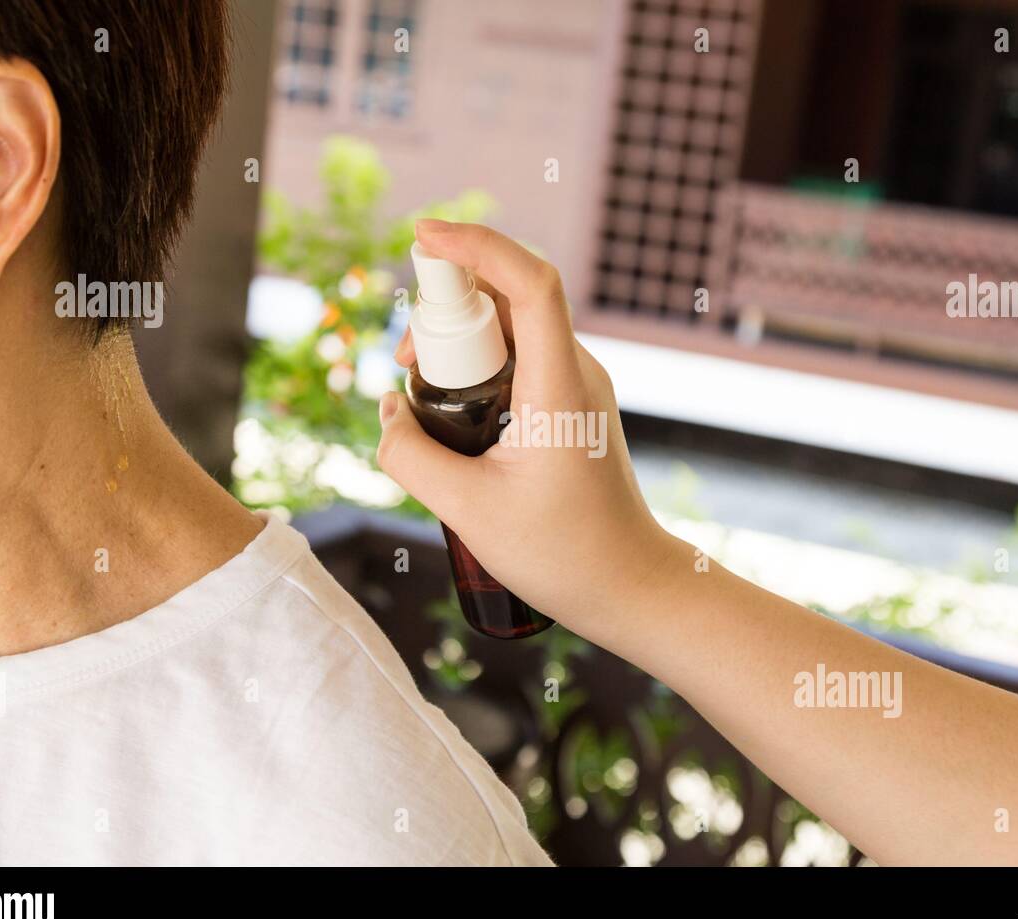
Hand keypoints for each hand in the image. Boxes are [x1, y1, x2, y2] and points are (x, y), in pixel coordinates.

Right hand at [376, 219, 682, 640]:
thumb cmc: (562, 554)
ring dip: (461, 341)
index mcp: (561, 386)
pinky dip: (478, 366)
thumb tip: (388, 412)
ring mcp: (578, 386)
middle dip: (449, 305)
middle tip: (405, 361)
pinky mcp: (572, 404)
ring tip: (419, 391)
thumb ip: (410, 454)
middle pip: (510, 297)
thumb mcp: (466, 509)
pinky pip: (520, 359)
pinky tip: (450, 413)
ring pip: (512, 329)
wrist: (629, 585)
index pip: (529, 283)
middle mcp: (577, 372)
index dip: (477, 245)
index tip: (423, 235)